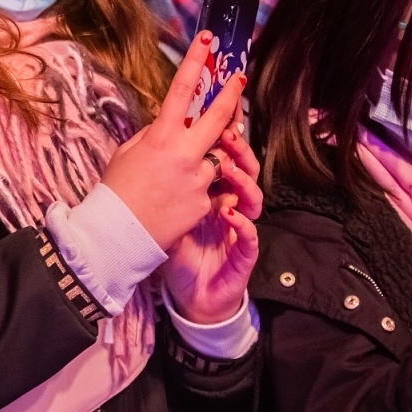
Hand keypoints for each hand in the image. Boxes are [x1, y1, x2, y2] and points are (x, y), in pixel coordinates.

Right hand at [101, 30, 244, 251]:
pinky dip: (200, 191)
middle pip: (220, 116)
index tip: (208, 39)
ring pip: (218, 157)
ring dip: (209, 158)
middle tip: (240, 78)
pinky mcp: (206, 203)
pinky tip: (177, 202)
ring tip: (181, 174)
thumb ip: (151, 135)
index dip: (196, 61)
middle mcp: (185, 154)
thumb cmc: (115, 192)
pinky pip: (212, 189)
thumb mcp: (127, 154)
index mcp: (161, 137)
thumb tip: (168, 125)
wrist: (117, 236)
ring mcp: (199, 179)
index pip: (182, 90)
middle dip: (233, 94)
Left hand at [163, 121, 262, 323]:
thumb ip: (170, 184)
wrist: (191, 293)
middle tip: (228, 133)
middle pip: (245, 170)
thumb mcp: (170, 211)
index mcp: (214, 193)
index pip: (222, 159)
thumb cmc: (181, 250)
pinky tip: (228, 212)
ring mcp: (241, 227)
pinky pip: (250, 234)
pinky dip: (242, 222)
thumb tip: (157, 147)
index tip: (211, 118)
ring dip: (243, 181)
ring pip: (254, 197)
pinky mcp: (244, 252)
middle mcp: (232, 205)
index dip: (222, 138)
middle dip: (239, 149)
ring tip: (227, 169)